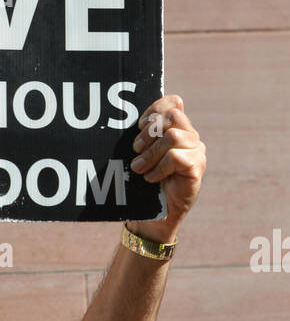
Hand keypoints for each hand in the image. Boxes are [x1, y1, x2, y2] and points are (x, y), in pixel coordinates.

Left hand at [128, 94, 206, 243]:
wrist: (156, 217)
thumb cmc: (145, 185)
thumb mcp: (141, 156)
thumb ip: (142, 139)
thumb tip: (123, 122)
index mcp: (177, 129)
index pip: (174, 103)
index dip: (155, 108)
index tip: (139, 125)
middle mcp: (190, 137)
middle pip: (173, 116)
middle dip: (148, 132)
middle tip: (135, 150)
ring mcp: (196, 152)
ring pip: (173, 136)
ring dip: (151, 153)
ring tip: (139, 168)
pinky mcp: (197, 168)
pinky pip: (176, 157)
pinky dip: (159, 168)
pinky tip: (151, 179)